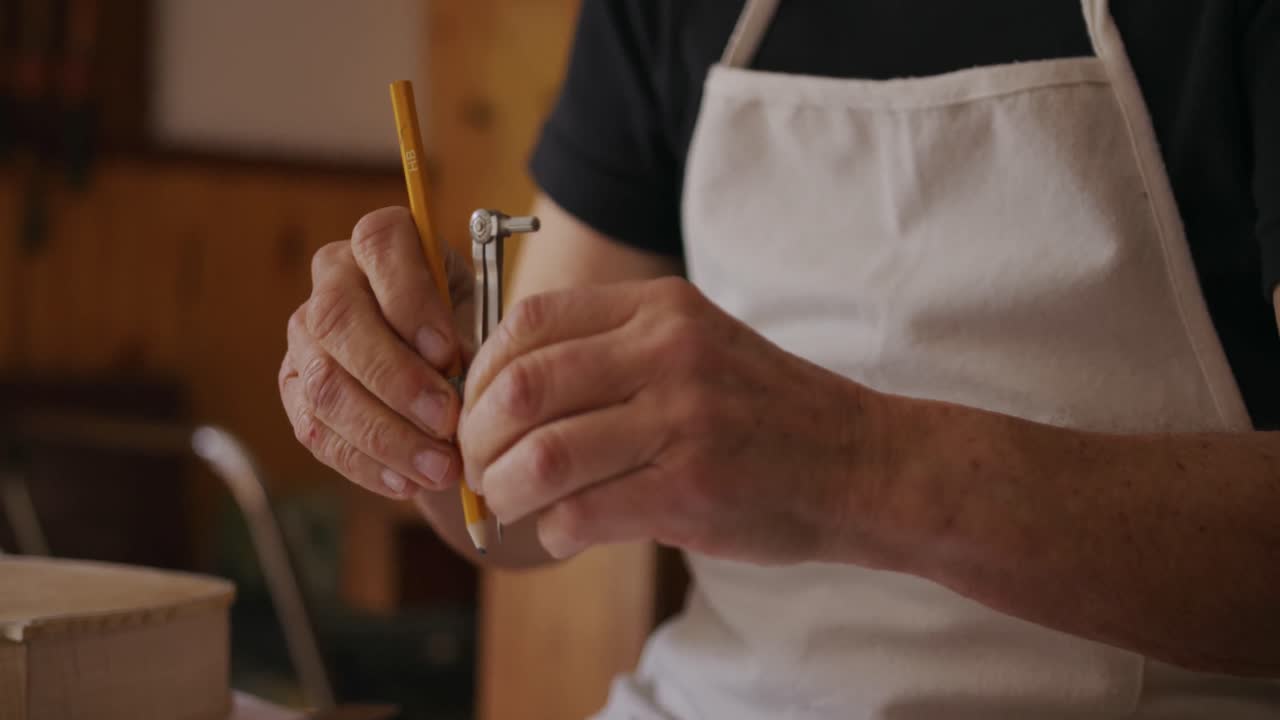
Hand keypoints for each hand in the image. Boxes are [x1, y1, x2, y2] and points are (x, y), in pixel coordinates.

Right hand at [279, 207, 471, 498]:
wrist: (448, 378)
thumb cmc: (471, 336)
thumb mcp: (485, 319)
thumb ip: (472, 333)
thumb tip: (457, 375)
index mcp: (384, 242)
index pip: (380, 243)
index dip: (410, 298)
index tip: (449, 351)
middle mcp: (333, 279)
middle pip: (338, 319)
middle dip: (396, 377)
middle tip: (447, 421)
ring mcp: (306, 337)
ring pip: (325, 384)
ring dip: (385, 433)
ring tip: (440, 467)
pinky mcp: (296, 392)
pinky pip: (317, 432)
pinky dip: (367, 463)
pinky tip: (408, 482)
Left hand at [459, 277, 881, 562]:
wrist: (862, 462)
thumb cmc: (765, 411)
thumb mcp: (694, 345)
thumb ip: (609, 355)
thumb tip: (501, 397)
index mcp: (660, 309)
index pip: (529, 323)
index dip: (480, 373)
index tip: (476, 412)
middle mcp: (668, 353)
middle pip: (521, 389)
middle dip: (477, 440)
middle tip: (478, 469)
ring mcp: (682, 420)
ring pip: (539, 456)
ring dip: (505, 492)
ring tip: (509, 505)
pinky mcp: (692, 489)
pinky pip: (581, 513)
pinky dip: (552, 531)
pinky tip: (562, 532)